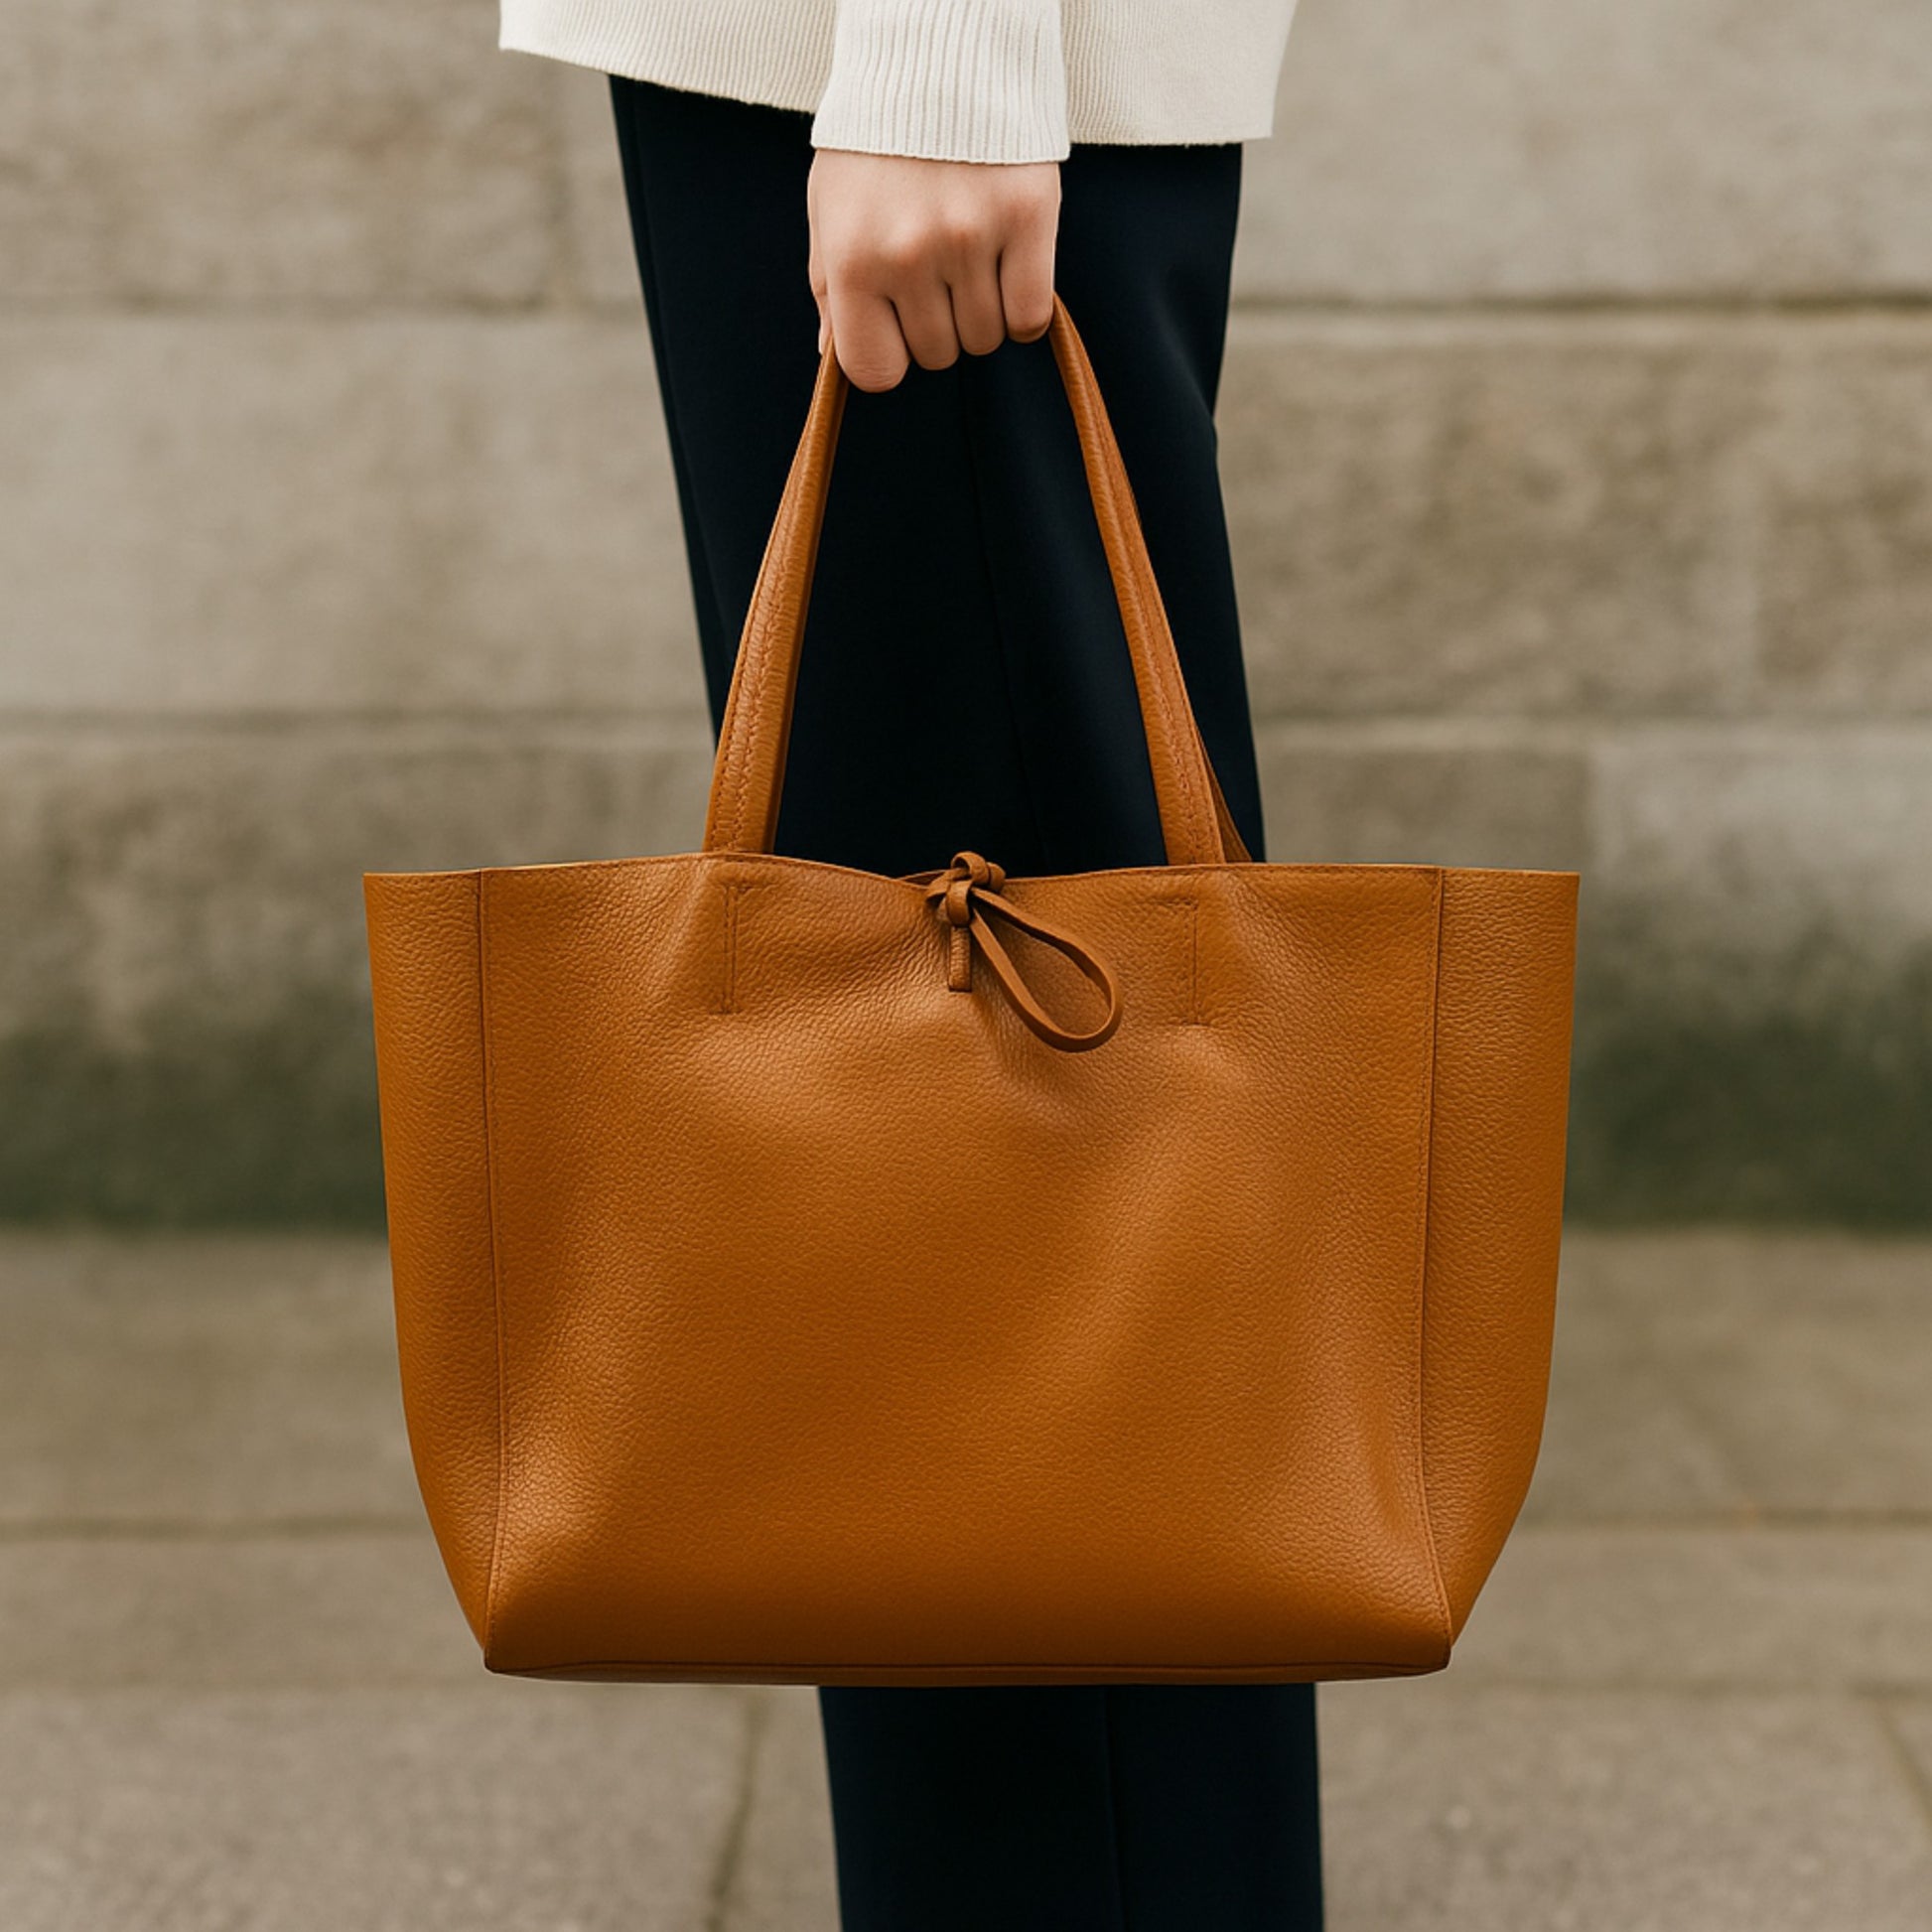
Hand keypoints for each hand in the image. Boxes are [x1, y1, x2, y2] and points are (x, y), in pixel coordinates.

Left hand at [807, 152, 1059, 392]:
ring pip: (986, 338)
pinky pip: (1030, 315)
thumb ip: (831, 289)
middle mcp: (910, 255)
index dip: (891, 357)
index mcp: (854, 260)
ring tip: (970, 256)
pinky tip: (1009, 272)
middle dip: (938, 323)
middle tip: (937, 270)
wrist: (935, 56)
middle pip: (939, 355)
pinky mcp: (1026, 218)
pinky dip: (1024, 309)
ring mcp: (971, 238)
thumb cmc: (875, 144)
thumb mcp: (831, 211)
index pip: (875, 372)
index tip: (897, 327)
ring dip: (982, 312)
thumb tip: (833, 357)